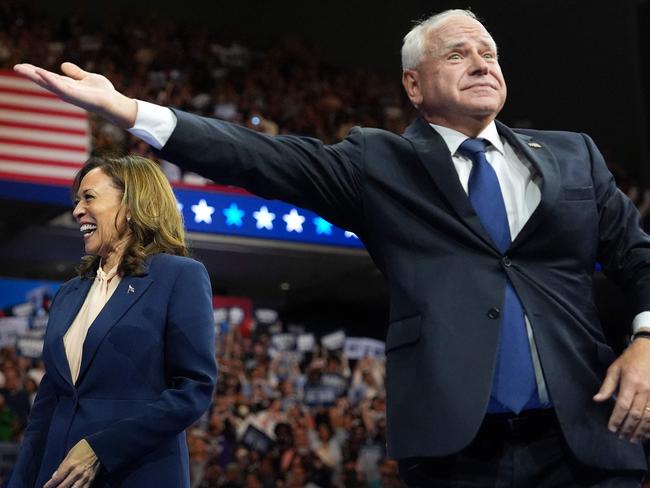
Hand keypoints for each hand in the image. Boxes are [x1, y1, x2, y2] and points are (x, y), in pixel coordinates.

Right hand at [13, 62, 136, 128]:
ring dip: (35, 76)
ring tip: (21, 68)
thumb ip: (75, 73)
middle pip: (44, 80)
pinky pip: (60, 86)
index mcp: (67, 85)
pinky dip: (50, 80)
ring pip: (48, 83)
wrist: (114, 102)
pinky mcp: (74, 95)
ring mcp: (69, 94)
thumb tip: (62, 65)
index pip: (48, 77)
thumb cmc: (103, 92)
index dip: (36, 72)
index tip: (22, 66)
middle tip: (16, 67)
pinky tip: (40, 73)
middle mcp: (65, 90)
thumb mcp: (87, 78)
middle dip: (30, 74)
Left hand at [43, 439, 99, 487]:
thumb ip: (62, 466)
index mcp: (70, 464)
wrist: (100, 445)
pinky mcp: (91, 479)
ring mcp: (84, 477)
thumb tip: (54, 477)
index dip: (49, 485)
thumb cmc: (83, 447)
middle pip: (63, 487)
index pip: (57, 479)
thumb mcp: (70, 454)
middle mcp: (76, 472)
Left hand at [593, 337, 649, 442]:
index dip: (616, 419)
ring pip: (648, 418)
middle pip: (636, 415)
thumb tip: (597, 400)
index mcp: (630, 383)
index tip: (611, 428)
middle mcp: (644, 390)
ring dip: (641, 430)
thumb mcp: (615, 369)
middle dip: (628, 428)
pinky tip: (646, 432)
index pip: (622, 406)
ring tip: (633, 439)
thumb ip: (607, 386)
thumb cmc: (630, 359)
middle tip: (621, 437)